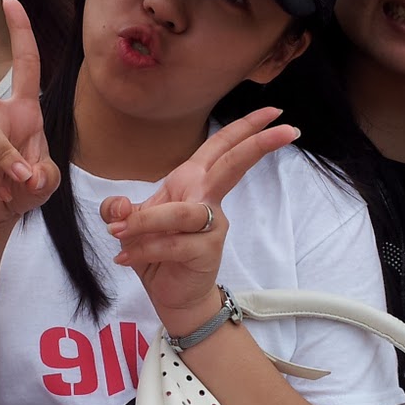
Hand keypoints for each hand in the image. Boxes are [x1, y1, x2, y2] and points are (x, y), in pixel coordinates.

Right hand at [0, 0, 57, 229]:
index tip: (10, 0)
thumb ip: (44, 174)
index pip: (25, 64)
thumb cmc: (23, 186)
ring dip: (5, 157)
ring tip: (20, 180)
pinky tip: (2, 194)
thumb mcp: (46, 180)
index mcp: (21, 109)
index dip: (20, 32)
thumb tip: (27, 174)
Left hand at [100, 107, 298, 334]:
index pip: (220, 147)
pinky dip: (143, 249)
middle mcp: (207, 198)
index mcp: (194, 181)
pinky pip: (172, 244)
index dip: (245, 127)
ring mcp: (211, 225)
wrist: (170, 294)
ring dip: (146, 222)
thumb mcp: (129, 224)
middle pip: (232, 165)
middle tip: (287, 129)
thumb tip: (120, 207)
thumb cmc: (156, 251)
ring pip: (181, 213)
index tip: (274, 110)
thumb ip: (117, 209)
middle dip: (256, 145)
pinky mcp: (206, 251)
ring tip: (117, 231)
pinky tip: (125, 258)